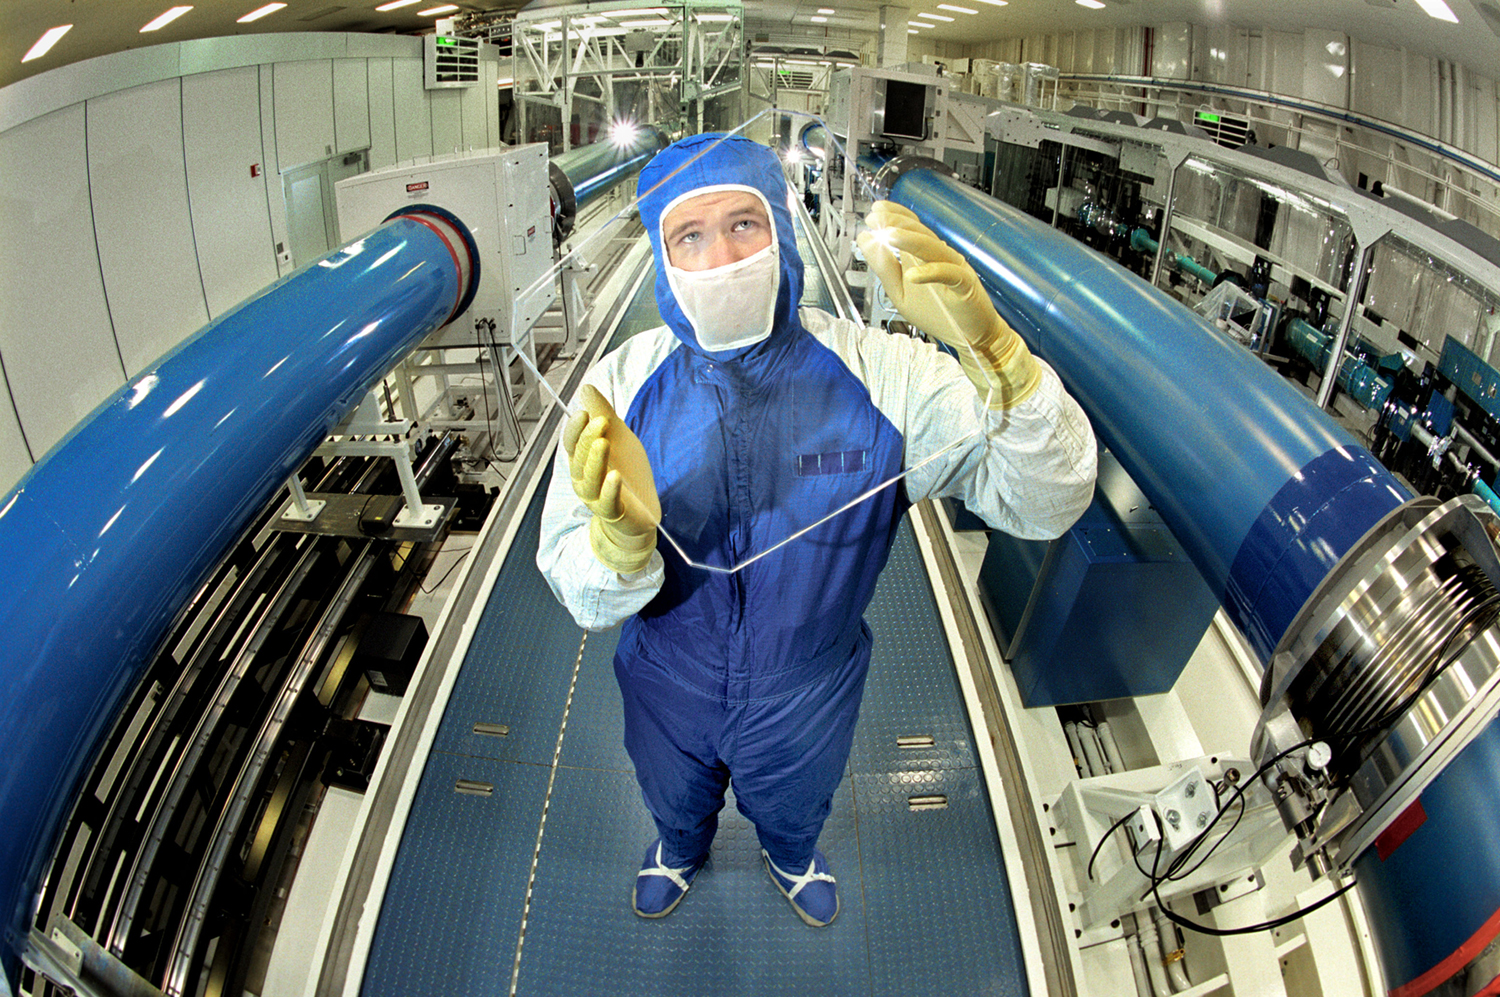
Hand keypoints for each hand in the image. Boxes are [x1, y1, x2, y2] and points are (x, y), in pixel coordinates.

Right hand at [564, 384, 659, 573]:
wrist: (640, 513)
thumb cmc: (626, 473)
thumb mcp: (618, 438)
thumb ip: (603, 413)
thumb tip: (586, 388)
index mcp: (583, 461)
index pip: (572, 443)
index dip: (575, 429)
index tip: (583, 412)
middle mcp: (584, 480)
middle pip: (579, 459)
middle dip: (588, 439)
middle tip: (601, 421)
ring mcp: (596, 498)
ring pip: (590, 479)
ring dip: (595, 460)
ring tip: (604, 443)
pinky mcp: (614, 512)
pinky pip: (607, 502)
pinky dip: (610, 489)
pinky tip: (615, 477)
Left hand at [857, 200, 1040, 408]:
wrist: (972, 336)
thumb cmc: (939, 313)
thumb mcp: (900, 292)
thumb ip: (884, 268)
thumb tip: (866, 240)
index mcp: (925, 256)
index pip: (910, 228)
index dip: (893, 216)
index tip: (875, 211)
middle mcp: (941, 257)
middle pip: (919, 233)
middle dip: (897, 223)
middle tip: (876, 218)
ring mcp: (954, 268)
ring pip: (933, 249)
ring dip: (910, 241)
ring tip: (889, 235)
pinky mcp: (965, 285)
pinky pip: (949, 274)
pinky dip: (931, 273)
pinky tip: (912, 274)